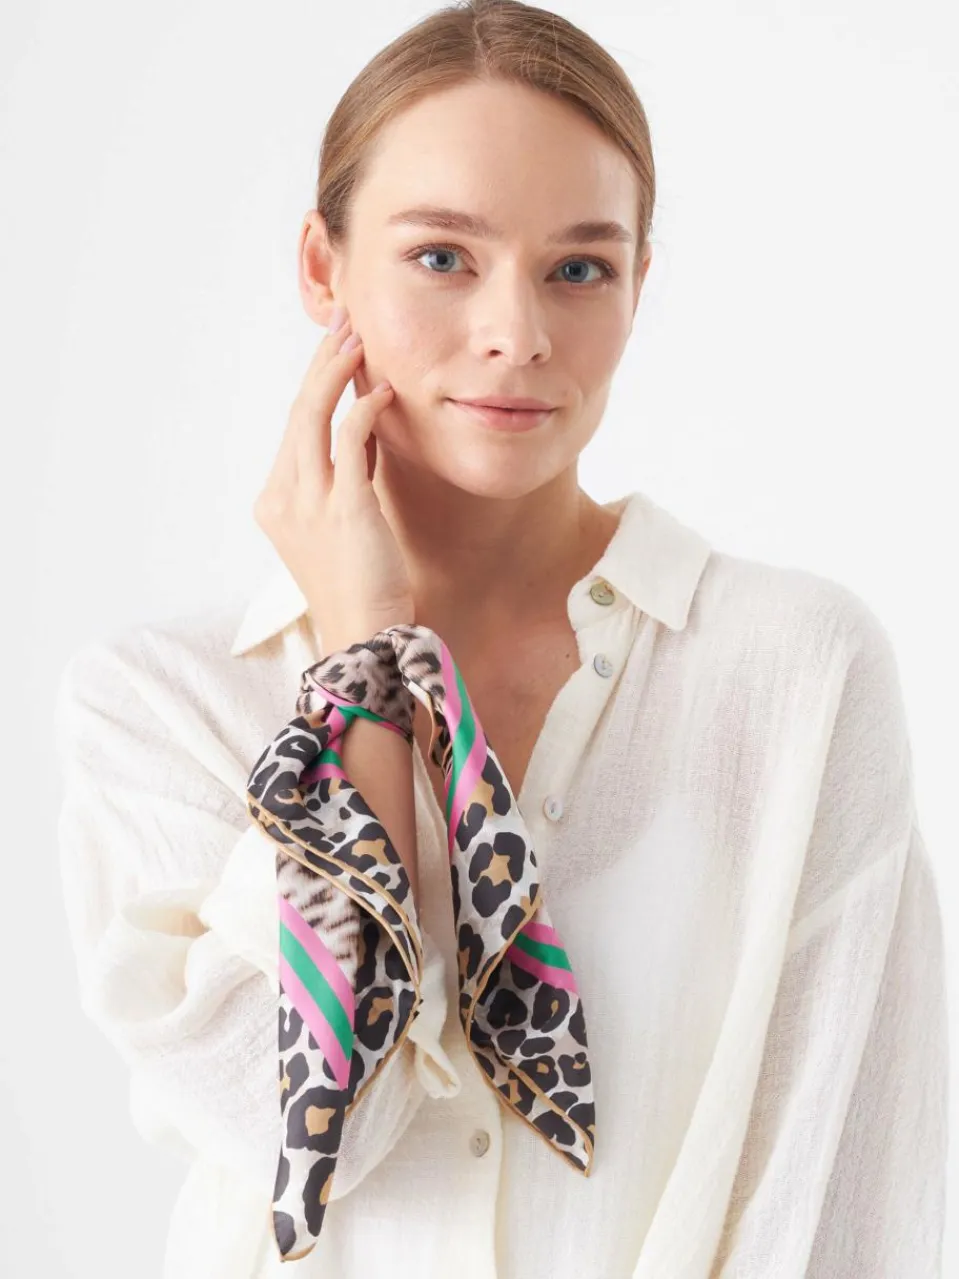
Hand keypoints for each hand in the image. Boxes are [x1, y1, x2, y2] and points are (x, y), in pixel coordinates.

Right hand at [253, 308, 413, 650]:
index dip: (315, 383)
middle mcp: (284, 498)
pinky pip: (350, 441)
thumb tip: (366, 429)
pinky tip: (383, 392)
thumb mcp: (346, 523)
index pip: (296, 427)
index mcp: (277, 502)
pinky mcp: (344, 510)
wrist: (363, 638)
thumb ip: (349, 476)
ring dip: (336, 371)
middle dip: (322, 361)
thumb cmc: (361, 588)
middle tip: (345, 322)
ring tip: (358, 337)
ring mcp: (309, 503)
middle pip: (299, 412)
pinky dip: (364, 410)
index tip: (337, 348)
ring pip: (313, 416)